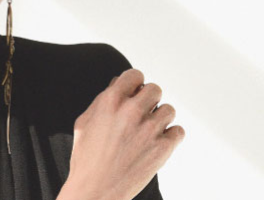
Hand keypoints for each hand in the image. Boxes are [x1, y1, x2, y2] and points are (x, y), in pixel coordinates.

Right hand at [58, 69, 184, 199]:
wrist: (96, 189)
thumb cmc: (87, 157)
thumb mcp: (85, 122)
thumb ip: (102, 100)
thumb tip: (117, 84)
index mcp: (110, 101)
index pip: (134, 75)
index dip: (135, 83)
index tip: (135, 92)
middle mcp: (131, 110)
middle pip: (155, 89)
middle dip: (149, 100)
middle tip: (143, 113)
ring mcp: (149, 129)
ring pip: (169, 109)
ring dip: (160, 118)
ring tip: (149, 131)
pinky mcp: (162, 148)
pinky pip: (178, 131)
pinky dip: (170, 137)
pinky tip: (157, 143)